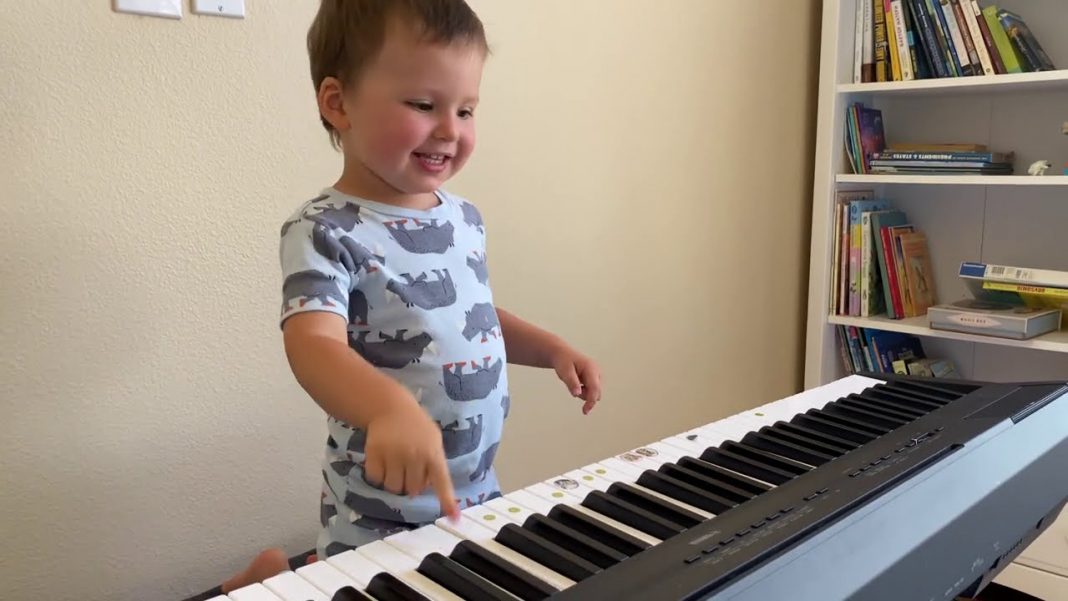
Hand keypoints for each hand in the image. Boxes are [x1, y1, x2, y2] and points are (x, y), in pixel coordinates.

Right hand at [363, 400, 458, 520]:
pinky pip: (376, 479)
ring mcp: (394, 454)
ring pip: (392, 488)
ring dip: (393, 483)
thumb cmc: (416, 427)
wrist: (391, 407)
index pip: (442, 481)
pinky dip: (378, 475)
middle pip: (412, 490)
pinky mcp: (375, 453)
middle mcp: (415, 455)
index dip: (447, 501)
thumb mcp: (433, 440)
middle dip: (410, 485)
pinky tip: (382, 462)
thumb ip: (434, 463)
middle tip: (408, 471)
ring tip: (395, 466)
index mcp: (433, 453)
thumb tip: (429, 488)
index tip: (454, 519)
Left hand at [550, 344, 602, 414]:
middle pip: (596, 393)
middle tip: (571, 384)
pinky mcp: (595, 379)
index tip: (585, 411)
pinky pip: (591, 391)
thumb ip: (571, 382)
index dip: (591, 401)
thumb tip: (577, 394)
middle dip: (584, 394)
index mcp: (591, 368)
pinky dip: (583, 390)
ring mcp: (597, 376)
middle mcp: (597, 372)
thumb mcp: (565, 371)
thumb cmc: (563, 361)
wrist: (563, 354)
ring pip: (594, 393)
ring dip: (583, 392)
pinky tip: (577, 381)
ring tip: (573, 381)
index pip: (594, 388)